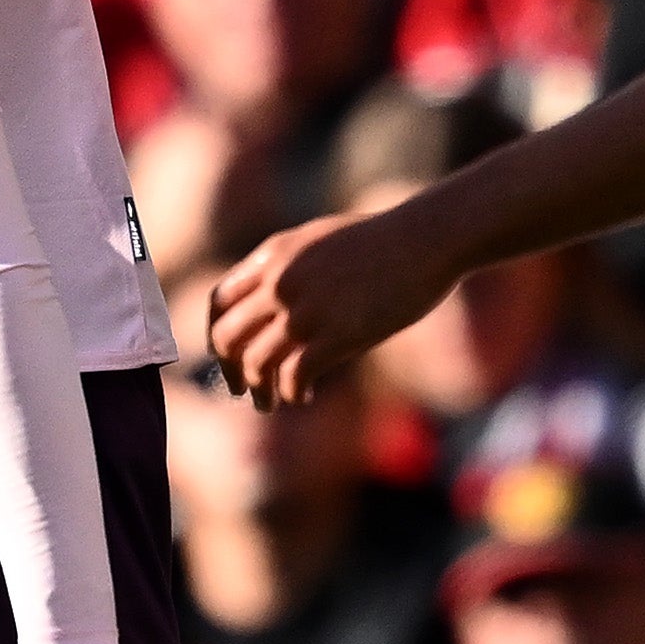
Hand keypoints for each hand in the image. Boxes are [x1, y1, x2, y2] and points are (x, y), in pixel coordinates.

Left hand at [204, 203, 451, 409]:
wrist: (427, 239)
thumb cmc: (384, 242)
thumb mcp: (321, 242)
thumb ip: (291, 268)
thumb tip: (276, 304)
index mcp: (273, 256)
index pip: (220, 303)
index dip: (217, 338)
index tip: (229, 359)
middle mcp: (279, 282)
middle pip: (227, 338)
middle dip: (230, 371)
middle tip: (242, 391)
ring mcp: (305, 309)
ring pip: (255, 364)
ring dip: (259, 392)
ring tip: (270, 404)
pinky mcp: (336, 335)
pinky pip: (293, 377)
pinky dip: (292, 393)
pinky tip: (304, 396)